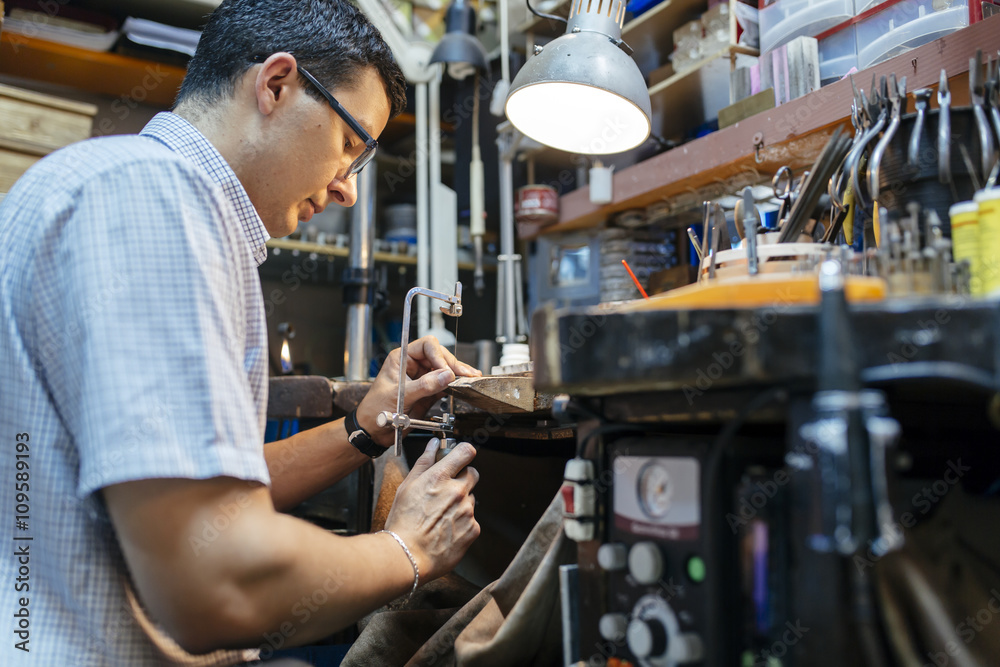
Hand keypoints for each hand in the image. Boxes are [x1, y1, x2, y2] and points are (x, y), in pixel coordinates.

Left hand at [357, 335, 481, 447]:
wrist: (373, 431)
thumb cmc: (375, 410)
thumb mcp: (399, 396)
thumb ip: (423, 386)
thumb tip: (445, 376)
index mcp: (402, 358)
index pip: (427, 346)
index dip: (439, 356)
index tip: (446, 371)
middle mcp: (413, 365)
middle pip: (440, 356)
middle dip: (453, 364)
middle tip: (463, 375)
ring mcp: (422, 378)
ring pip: (445, 369)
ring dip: (458, 373)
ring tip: (470, 377)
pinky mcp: (429, 392)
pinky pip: (445, 384)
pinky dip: (456, 385)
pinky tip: (464, 385)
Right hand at [384, 438, 479, 581]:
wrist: (407, 555)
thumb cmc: (403, 523)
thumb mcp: (407, 487)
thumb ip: (424, 462)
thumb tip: (433, 445)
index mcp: (439, 477)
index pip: (466, 452)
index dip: (465, 453)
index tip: (462, 457)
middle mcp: (457, 491)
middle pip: (473, 474)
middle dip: (463, 478)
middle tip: (447, 491)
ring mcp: (467, 510)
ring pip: (471, 499)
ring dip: (461, 503)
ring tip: (441, 517)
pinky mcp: (473, 529)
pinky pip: (472, 520)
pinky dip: (462, 523)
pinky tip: (446, 530)